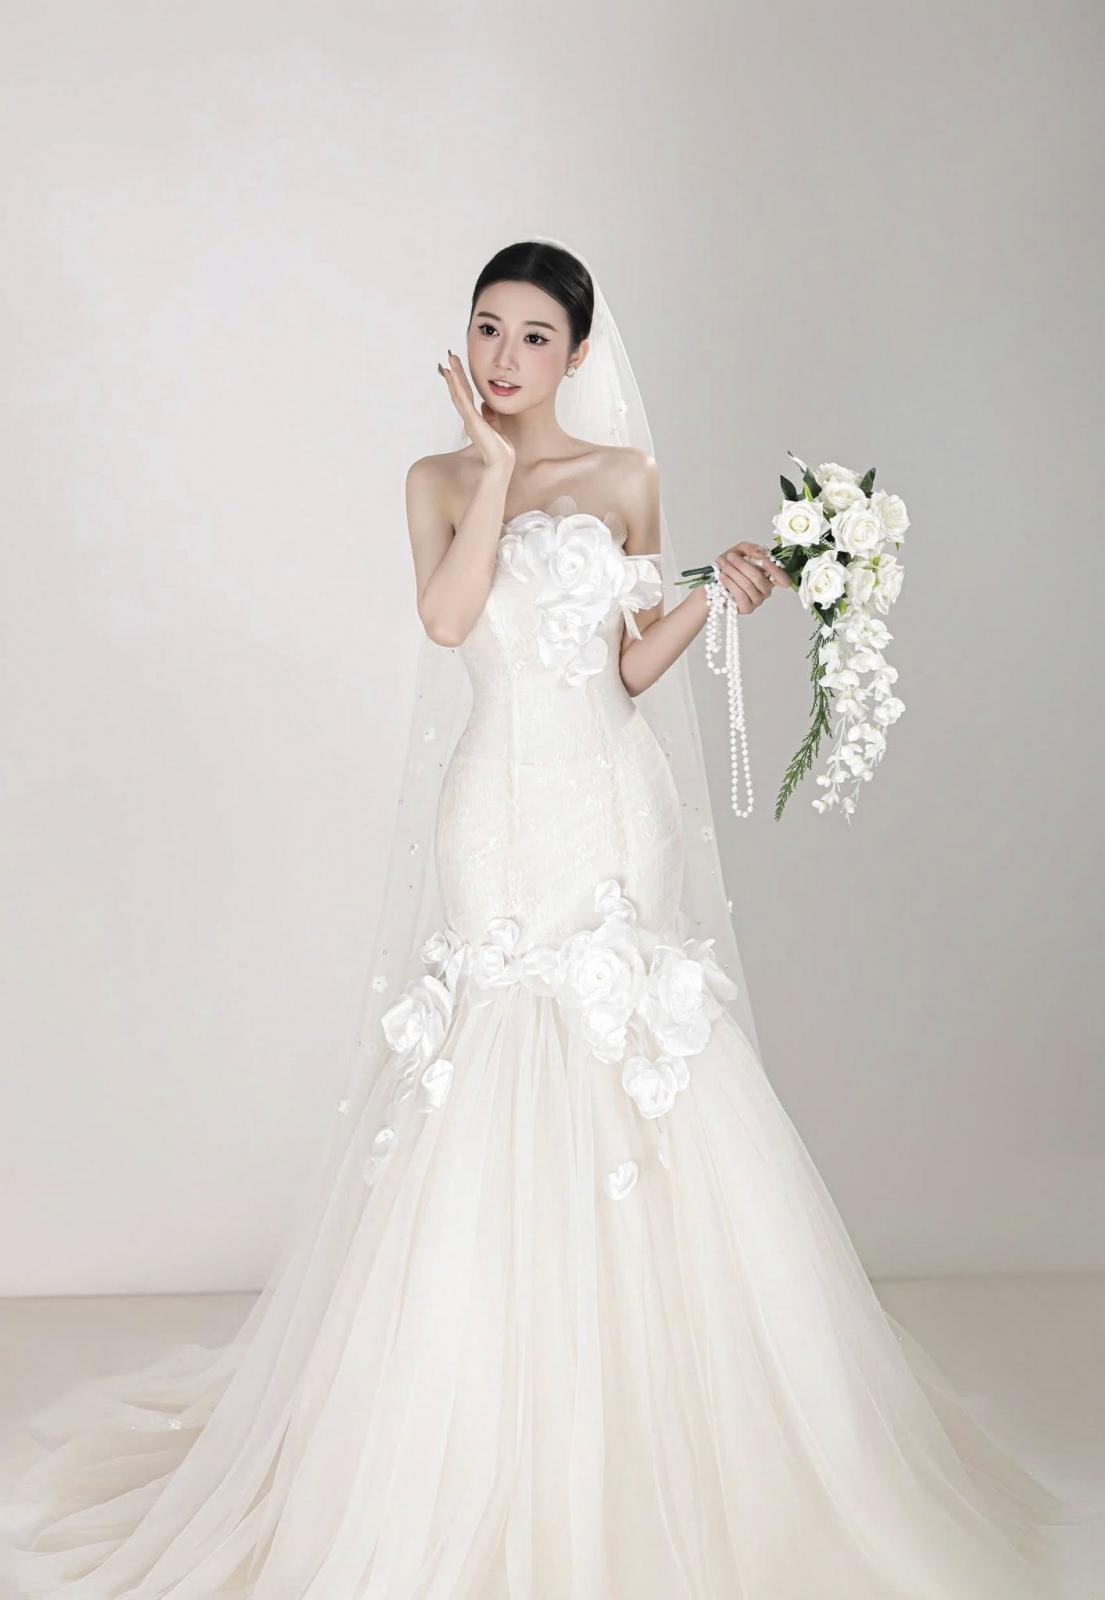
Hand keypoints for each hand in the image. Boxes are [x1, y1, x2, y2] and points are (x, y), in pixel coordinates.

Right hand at [437, 349, 515, 473]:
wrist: (502, 460)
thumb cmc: (500, 448)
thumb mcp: (495, 426)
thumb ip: (490, 416)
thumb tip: (485, 405)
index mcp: (475, 418)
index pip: (467, 396)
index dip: (461, 382)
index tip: (456, 367)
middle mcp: (469, 417)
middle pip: (460, 391)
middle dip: (456, 374)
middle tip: (450, 356)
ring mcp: (469, 418)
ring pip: (459, 393)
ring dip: (454, 376)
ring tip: (449, 361)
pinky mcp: (471, 419)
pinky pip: (463, 399)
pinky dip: (456, 386)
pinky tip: (452, 375)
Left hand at [711, 541, 792, 614]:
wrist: (712, 583)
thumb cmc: (729, 567)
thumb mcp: (739, 551)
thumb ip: (750, 548)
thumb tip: (761, 554)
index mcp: (769, 577)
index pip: (784, 580)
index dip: (777, 571)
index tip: (764, 561)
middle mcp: (766, 590)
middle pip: (760, 578)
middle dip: (742, 565)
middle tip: (730, 557)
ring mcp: (758, 601)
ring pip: (748, 586)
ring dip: (733, 573)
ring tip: (723, 566)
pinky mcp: (747, 608)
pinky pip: (741, 595)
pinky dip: (730, 583)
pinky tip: (723, 577)